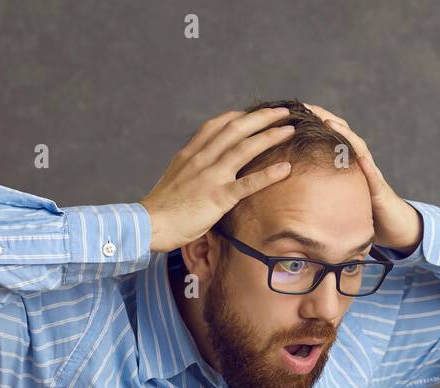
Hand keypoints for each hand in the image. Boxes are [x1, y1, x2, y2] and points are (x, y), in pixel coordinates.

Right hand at [140, 108, 297, 251]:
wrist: (149, 224)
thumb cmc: (162, 207)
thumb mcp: (174, 177)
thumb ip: (191, 167)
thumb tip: (203, 166)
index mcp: (190, 153)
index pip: (217, 125)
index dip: (239, 116)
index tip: (255, 112)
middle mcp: (202, 159)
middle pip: (236, 129)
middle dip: (261, 117)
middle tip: (282, 111)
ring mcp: (211, 176)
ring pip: (244, 149)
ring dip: (269, 137)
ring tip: (290, 130)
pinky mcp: (218, 198)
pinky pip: (248, 183)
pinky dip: (268, 175)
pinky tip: (286, 169)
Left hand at [304, 103, 421, 252]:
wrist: (391, 223)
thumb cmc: (361, 208)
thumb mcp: (335, 193)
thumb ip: (319, 184)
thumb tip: (292, 181)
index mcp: (347, 161)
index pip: (331, 134)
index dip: (315, 120)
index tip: (296, 108)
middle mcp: (360, 161)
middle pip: (344, 133)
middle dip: (326, 117)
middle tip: (306, 107)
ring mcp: (371, 174)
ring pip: (359, 149)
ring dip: (345, 135)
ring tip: (329, 123)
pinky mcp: (379, 191)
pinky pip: (374, 177)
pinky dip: (367, 167)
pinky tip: (361, 159)